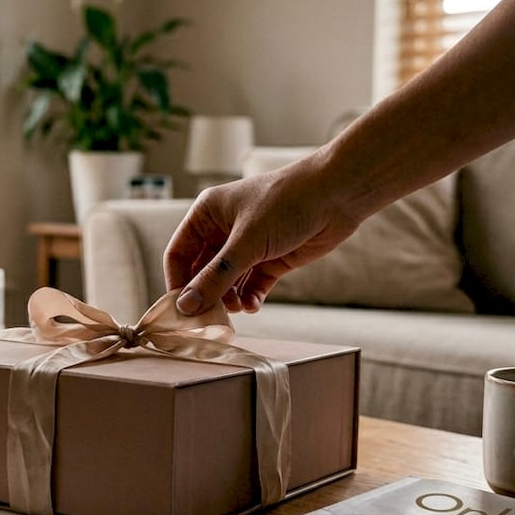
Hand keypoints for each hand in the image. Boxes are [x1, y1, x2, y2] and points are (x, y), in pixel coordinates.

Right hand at [164, 158, 363, 314]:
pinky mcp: (271, 259)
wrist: (337, 195)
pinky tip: (253, 306)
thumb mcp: (246, 242)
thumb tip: (185, 307)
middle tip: (209, 319)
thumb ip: (215, 277)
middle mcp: (224, 230)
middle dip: (206, 295)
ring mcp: (249, 246)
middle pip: (202, 272)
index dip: (178, 282)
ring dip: (229, 299)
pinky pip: (251, 285)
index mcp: (208, 214)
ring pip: (227, 282)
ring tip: (237, 309)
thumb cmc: (286, 203)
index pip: (179, 254)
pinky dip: (250, 298)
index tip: (182, 311)